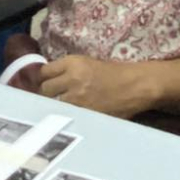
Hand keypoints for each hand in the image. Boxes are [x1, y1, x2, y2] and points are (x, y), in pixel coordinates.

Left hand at [38, 55, 153, 117]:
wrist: (135, 86)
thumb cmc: (113, 73)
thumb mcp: (87, 63)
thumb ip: (67, 70)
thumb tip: (47, 79)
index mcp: (73, 63)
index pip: (44, 71)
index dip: (44, 78)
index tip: (47, 82)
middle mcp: (72, 79)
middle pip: (45, 89)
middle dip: (48, 93)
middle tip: (55, 95)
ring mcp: (77, 99)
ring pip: (53, 105)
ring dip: (56, 105)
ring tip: (63, 106)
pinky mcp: (84, 114)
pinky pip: (66, 116)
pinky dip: (67, 115)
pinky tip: (71, 114)